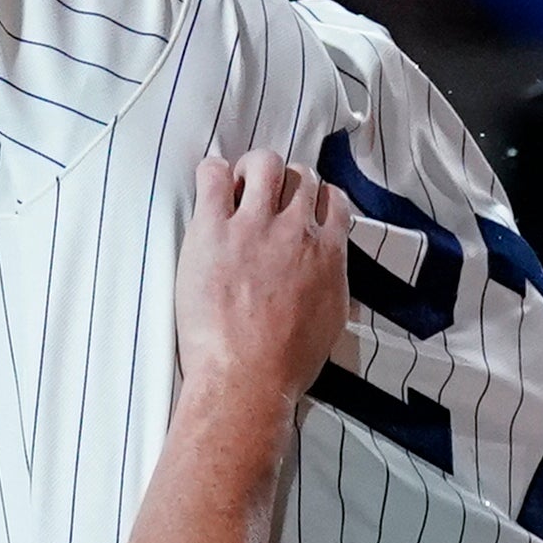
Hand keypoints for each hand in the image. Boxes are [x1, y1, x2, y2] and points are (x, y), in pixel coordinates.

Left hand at [173, 152, 351, 419]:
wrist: (247, 378)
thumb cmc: (286, 363)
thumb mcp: (331, 323)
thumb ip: (331, 283)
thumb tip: (329, 272)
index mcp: (327, 253)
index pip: (332, 199)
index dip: (315, 198)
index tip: (301, 208)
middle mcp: (295, 231)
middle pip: (300, 176)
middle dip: (285, 182)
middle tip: (265, 199)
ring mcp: (253, 227)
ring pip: (264, 164)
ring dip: (252, 170)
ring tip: (238, 190)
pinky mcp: (213, 230)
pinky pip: (214, 176)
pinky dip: (213, 173)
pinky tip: (210, 188)